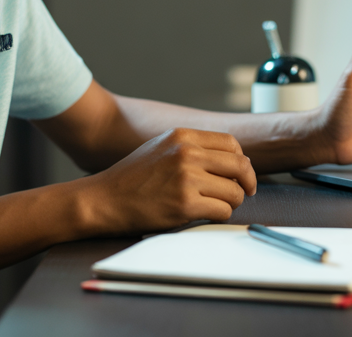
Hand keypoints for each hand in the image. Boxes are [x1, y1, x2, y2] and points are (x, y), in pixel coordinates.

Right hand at [77, 127, 257, 234]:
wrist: (104, 199)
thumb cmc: (132, 177)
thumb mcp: (162, 147)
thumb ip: (192, 147)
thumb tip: (230, 158)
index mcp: (183, 137)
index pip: (232, 144)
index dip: (242, 161)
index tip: (241, 173)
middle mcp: (187, 154)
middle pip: (240, 166)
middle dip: (247, 182)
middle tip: (245, 192)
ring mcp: (187, 179)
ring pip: (234, 192)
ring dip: (231, 202)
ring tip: (217, 205)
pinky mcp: (185, 205)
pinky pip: (222, 211)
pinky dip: (220, 216)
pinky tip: (207, 215)